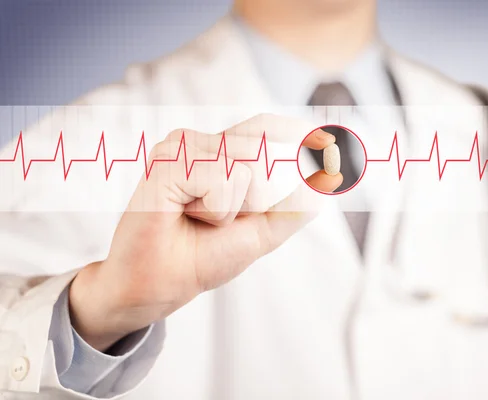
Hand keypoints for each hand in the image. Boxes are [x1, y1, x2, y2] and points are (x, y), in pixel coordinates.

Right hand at [68, 114, 341, 351]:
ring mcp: (183, 147)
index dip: (297, 134)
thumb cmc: (203, 257)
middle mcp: (202, 143)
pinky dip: (216, 209)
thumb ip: (294, 206)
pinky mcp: (168, 160)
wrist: (159, 284)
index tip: (328, 143)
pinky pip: (222, 177)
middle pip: (265, 148)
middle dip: (259, 198)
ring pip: (245, 164)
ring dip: (234, 208)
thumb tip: (328, 182)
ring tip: (200, 217)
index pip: (267, 128)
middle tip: (219, 219)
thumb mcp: (263, 231)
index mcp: (220, 153)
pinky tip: (185, 213)